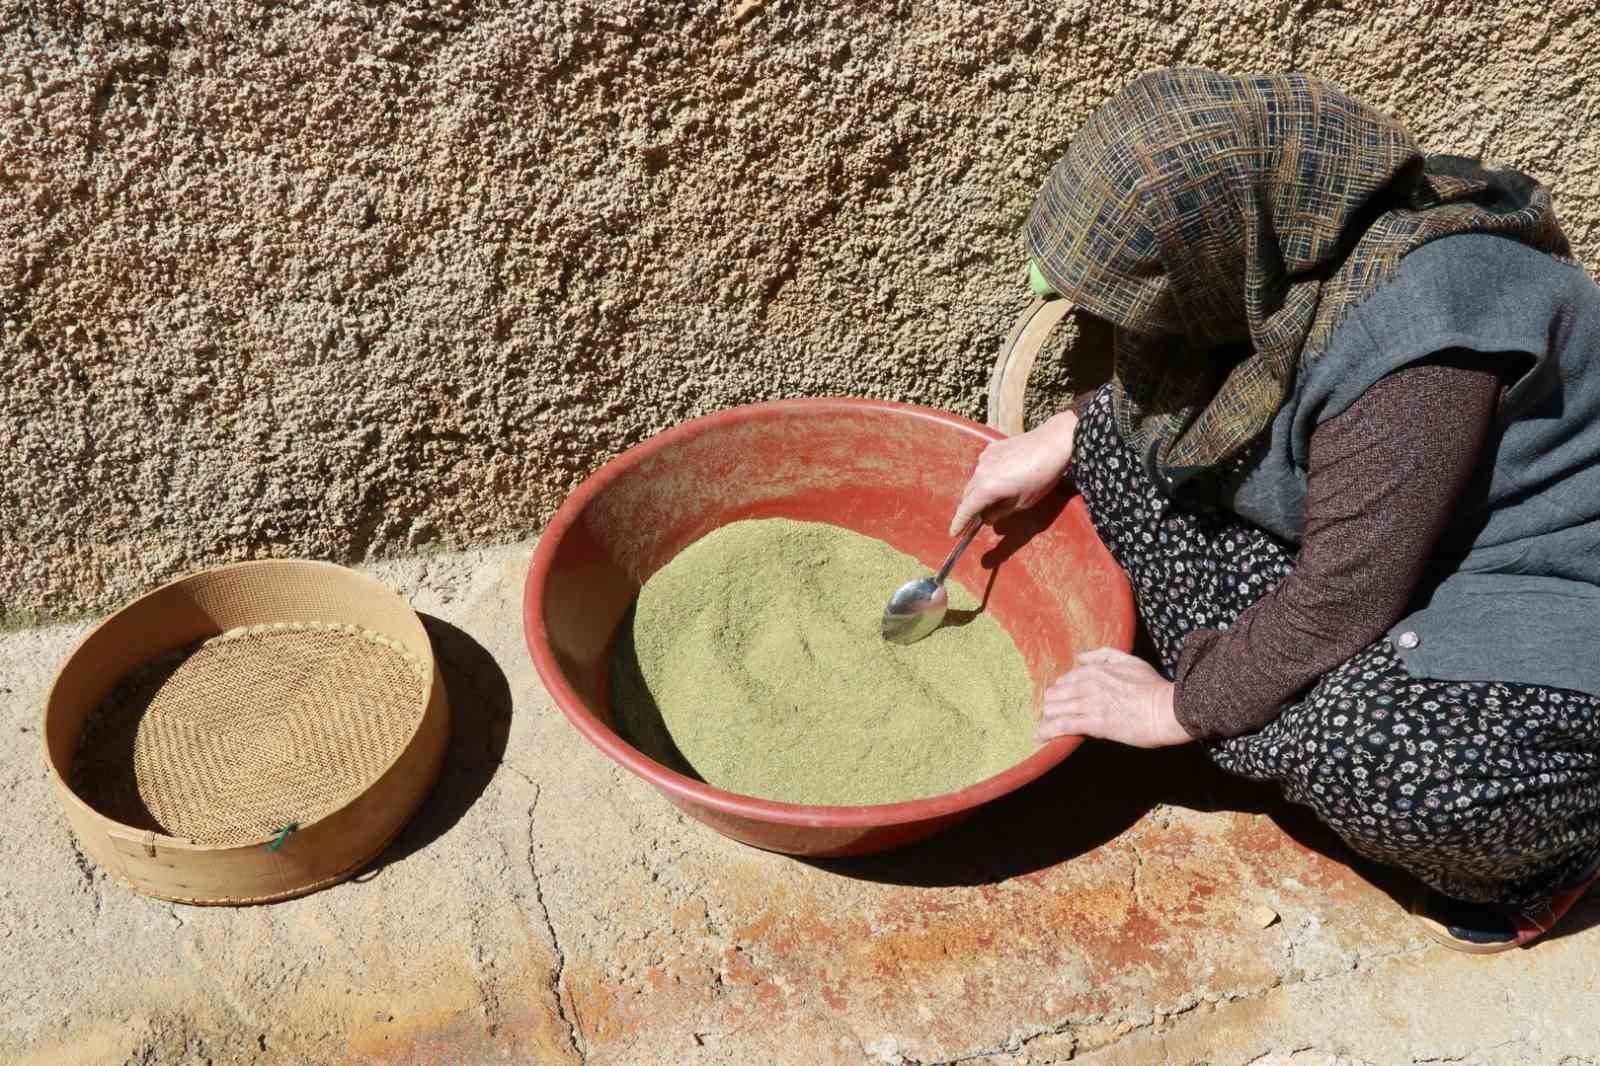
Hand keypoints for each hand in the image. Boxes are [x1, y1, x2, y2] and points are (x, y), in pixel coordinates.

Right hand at [949, 411, 1077, 536]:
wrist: (1053, 444)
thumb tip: (987, 517)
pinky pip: (984, 466)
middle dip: (969, 508)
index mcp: (986, 489)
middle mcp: (980, 472)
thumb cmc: (1041, 477)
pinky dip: (987, 476)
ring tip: (992, 498)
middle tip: (975, 520)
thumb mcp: (1022, 503)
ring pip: (975, 480)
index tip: (954, 533)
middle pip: (967, 495)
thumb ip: (1000, 512)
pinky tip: (1003, 477)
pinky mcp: (992, 448)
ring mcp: (985, 458)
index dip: (959, 523)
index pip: (966, 510)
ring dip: (979, 491)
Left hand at [1036, 648, 1191, 748]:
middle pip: (1055, 694)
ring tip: (1042, 727)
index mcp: (1096, 670)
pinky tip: (1039, 736)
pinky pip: (1061, 726)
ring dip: (1046, 718)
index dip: (1060, 691)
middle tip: (1050, 716)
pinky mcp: (1094, 723)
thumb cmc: (1153, 687)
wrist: (1167, 710)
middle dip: (1050, 705)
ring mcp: (1090, 703)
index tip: (1060, 701)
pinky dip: (1047, 731)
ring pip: (1054, 709)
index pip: (1065, 680)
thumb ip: (1104, 654)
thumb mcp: (1130, 660)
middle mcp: (1088, 684)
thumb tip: (1080, 657)